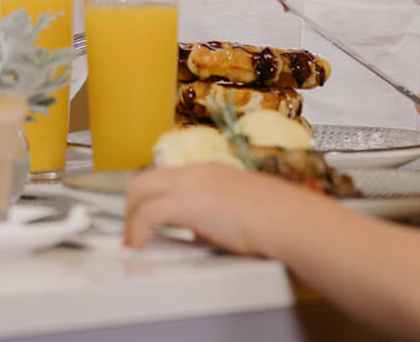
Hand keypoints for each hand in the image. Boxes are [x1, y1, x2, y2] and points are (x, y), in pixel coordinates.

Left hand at [122, 162, 308, 254]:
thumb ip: (217, 215)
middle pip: (145, 179)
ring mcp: (189, 185)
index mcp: (210, 172)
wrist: (288, 219)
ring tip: (132, 241)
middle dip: (133, 206)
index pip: (166, 176)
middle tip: (132, 232)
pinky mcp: (186, 203)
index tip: (146, 218)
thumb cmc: (277, 219)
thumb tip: (202, 231)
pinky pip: (146, 213)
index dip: (151, 198)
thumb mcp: (240, 210)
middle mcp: (196, 173)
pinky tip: (138, 246)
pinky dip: (136, 230)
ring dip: (131, 217)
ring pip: (140, 190)